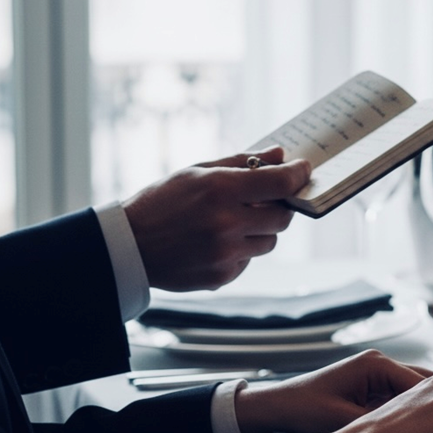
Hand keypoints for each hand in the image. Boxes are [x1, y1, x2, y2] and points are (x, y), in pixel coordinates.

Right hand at [122, 146, 310, 290]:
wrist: (128, 246)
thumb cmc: (162, 201)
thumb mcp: (197, 171)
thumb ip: (242, 162)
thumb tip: (280, 156)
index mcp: (221, 190)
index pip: (280, 184)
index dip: (298, 175)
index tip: (304, 170)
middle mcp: (227, 223)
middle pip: (283, 218)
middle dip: (278, 207)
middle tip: (263, 201)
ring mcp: (226, 254)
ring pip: (269, 242)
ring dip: (259, 231)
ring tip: (229, 223)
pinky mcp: (222, 276)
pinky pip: (249, 261)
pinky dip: (241, 251)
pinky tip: (213, 243)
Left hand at [234, 349, 431, 432]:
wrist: (273, 408)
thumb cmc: (302, 409)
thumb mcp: (343, 420)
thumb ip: (379, 425)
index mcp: (375, 364)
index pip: (422, 384)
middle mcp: (378, 364)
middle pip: (424, 385)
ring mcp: (375, 375)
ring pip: (414, 393)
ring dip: (428, 411)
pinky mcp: (369, 388)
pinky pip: (400, 400)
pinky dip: (412, 414)